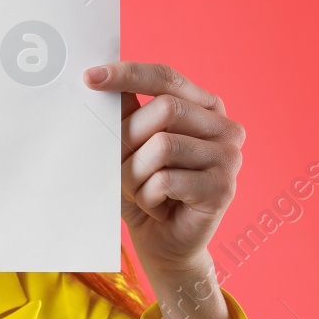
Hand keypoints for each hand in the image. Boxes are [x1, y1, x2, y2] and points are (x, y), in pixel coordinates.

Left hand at [83, 61, 244, 278]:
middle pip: (164, 109)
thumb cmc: (147, 191)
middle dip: (128, 139)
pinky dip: (147, 196)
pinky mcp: (222, 188)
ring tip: (140, 191)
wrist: (164, 244)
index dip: (128, 74)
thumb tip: (100, 76)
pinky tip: (156, 206)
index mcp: (205, 107)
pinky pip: (166, 180)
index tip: (89, 77)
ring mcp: (229, 157)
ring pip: (162, 146)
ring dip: (135, 173)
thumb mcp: (131, 148)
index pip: (165, 77)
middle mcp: (224, 127)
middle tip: (119, 168)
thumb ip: (127, 113)